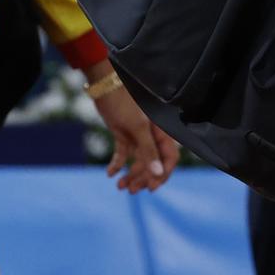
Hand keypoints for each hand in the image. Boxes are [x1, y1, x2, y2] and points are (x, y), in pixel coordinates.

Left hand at [89, 70, 179, 192]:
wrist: (104, 84)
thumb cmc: (124, 101)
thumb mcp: (138, 127)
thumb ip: (149, 151)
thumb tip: (158, 174)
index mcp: (161, 132)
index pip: (170, 158)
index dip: (163, 174)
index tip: (151, 188)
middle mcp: (151, 135)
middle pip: (153, 163)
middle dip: (143, 178)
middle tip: (131, 190)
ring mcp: (137, 135)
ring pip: (138, 161)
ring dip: (130, 175)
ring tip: (119, 185)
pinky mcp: (122, 134)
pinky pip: (123, 154)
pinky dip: (117, 164)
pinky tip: (110, 174)